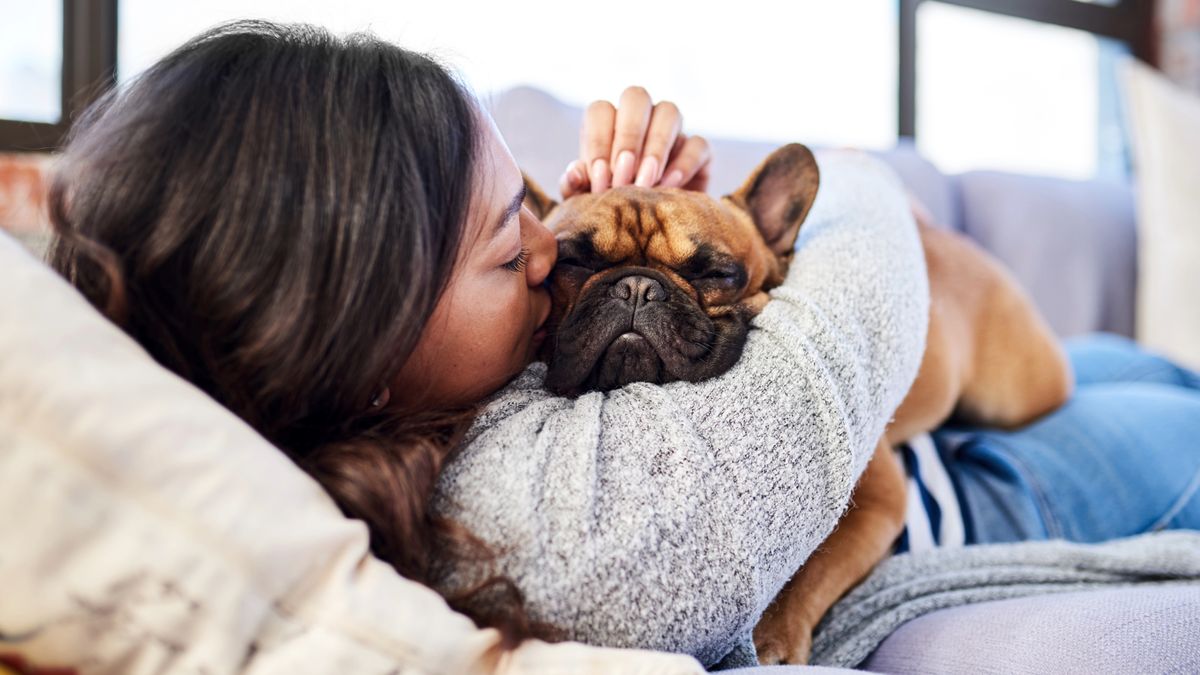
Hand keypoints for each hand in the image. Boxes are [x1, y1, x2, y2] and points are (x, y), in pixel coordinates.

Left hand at [559, 86, 711, 197]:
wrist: (652, 233)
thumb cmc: (612, 210)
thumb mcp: (587, 202)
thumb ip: (575, 187)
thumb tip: (575, 173)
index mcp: (608, 125)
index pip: (601, 111)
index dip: (598, 142)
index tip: (599, 180)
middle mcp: (641, 120)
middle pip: (636, 97)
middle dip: (628, 136)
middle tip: (623, 177)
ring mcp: (673, 132)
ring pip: (669, 112)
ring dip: (655, 147)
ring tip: (645, 183)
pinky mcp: (700, 152)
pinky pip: (698, 144)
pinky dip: (683, 164)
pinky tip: (669, 186)